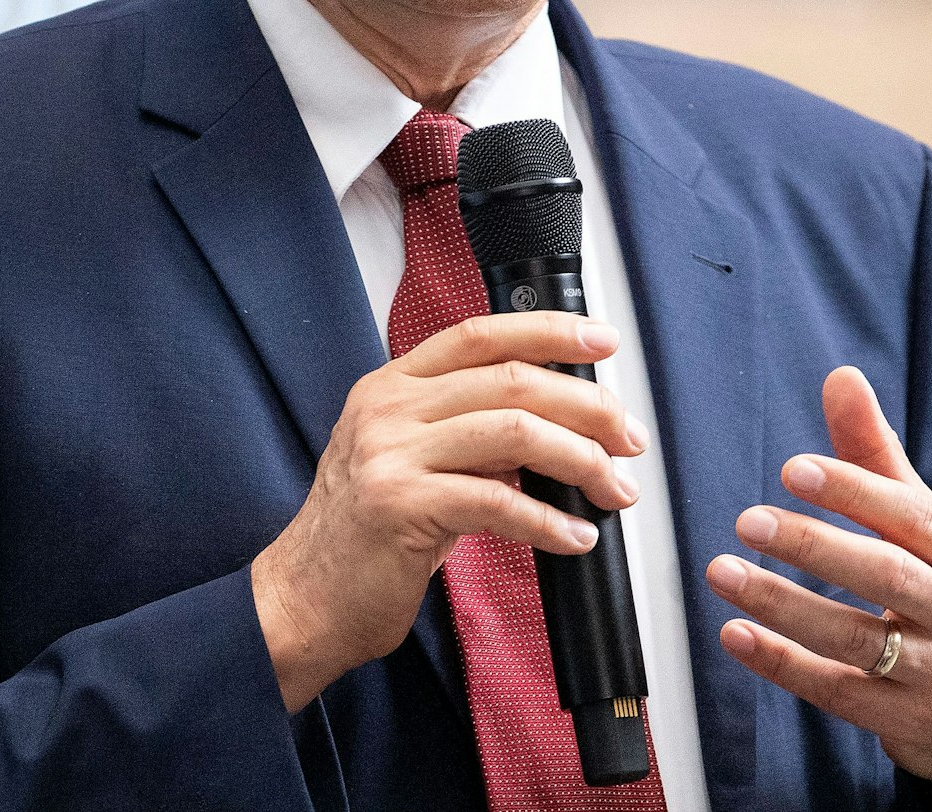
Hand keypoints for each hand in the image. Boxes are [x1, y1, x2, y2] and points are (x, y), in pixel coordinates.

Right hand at [251, 311, 646, 710]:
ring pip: (514, 432)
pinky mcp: (402, 508)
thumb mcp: (407, 458)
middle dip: (587, 407)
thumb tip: (555, 422)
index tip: (602, 342)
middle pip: (511, 380)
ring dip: (581, 461)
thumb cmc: (364, 535)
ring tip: (615, 489)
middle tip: (629, 440)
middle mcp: (388, 408)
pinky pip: (498, 503)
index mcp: (391, 385)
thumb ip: (465, 429)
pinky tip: (576, 537)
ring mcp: (392, 455)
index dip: (548, 331)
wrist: (302, 600)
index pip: (481, 334)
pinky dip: (549, 521)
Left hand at [706, 367, 931, 809]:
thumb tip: (841, 377)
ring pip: (854, 638)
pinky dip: (781, 663)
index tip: (792, 469)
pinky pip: (836, 692)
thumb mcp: (925, 526)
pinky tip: (735, 634)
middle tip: (748, 520)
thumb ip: (876, 456)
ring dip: (783, 605)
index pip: (910, 516)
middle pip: (885, 576)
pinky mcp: (906, 721)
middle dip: (814, 546)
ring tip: (723, 573)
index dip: (852, 490)